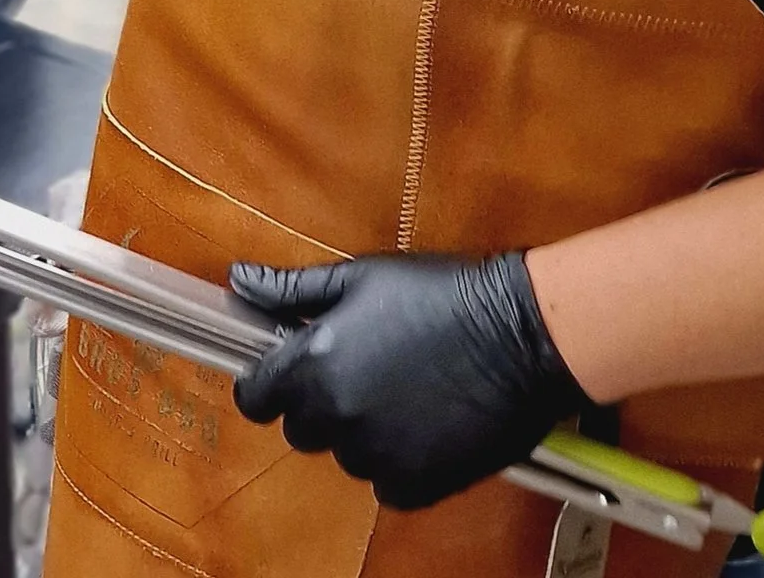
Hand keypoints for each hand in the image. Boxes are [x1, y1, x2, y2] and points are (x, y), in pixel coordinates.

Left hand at [230, 253, 589, 508]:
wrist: (522, 334)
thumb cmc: (441, 295)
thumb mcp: (359, 277)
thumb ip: (291, 289)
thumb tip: (240, 281)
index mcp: (313, 363)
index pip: (256, 398)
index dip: (265, 386)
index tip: (282, 378)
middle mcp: (338, 414)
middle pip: (301, 429)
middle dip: (317, 406)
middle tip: (357, 375)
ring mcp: (378, 453)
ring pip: (346, 457)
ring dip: (361, 434)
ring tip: (400, 395)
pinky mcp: (420, 483)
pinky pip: (387, 486)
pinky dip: (398, 465)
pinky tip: (421, 426)